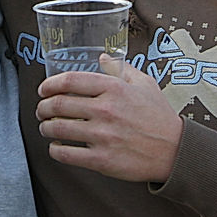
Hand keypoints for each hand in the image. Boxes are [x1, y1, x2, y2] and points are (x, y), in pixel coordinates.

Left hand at [35, 56, 182, 182]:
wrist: (175, 151)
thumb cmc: (159, 116)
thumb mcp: (144, 84)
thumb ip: (121, 68)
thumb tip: (102, 57)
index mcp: (114, 88)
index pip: (70, 80)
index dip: (50, 84)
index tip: (43, 89)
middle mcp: (106, 110)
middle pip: (59, 104)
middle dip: (43, 107)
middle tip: (41, 109)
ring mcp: (103, 136)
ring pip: (58, 128)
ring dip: (45, 127)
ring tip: (45, 127)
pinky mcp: (102, 160)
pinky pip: (66, 154)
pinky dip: (55, 150)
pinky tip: (56, 147)